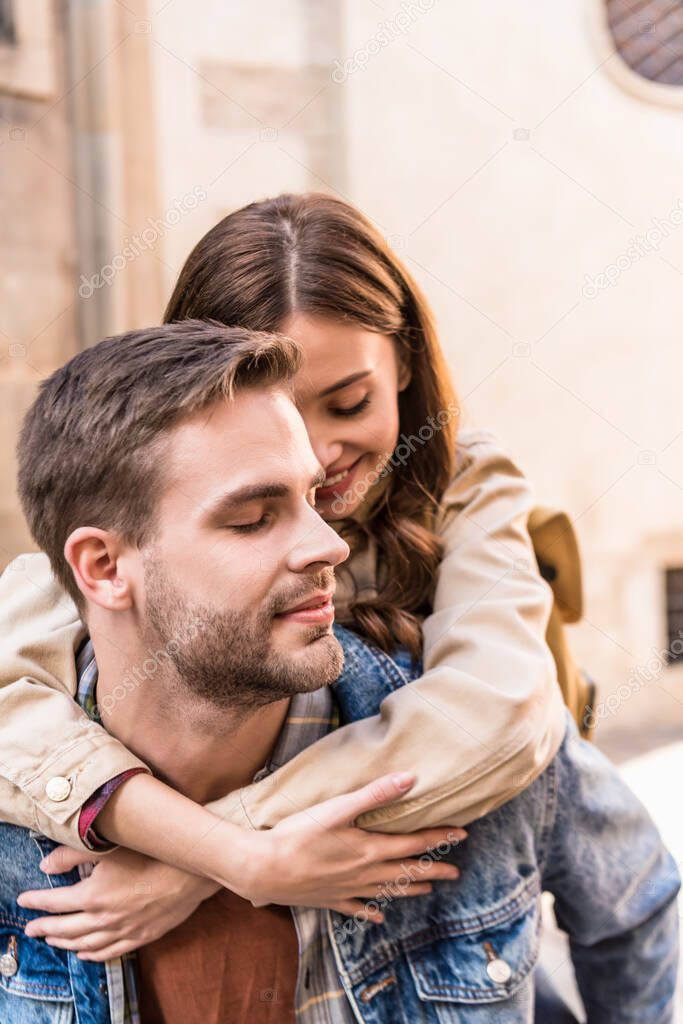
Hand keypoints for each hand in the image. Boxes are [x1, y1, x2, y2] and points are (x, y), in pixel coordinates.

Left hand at [18, 846, 217, 961]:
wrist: (192, 870)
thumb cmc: (153, 853)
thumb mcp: (110, 847)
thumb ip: (73, 855)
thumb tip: (45, 864)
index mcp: (94, 896)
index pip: (55, 903)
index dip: (37, 901)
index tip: (24, 900)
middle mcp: (105, 919)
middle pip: (66, 929)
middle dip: (45, 928)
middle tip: (31, 928)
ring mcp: (123, 931)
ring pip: (86, 945)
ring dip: (65, 944)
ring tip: (52, 941)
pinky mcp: (141, 936)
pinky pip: (110, 953)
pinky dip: (93, 956)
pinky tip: (84, 954)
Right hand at [226, 772, 465, 920]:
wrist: (265, 868)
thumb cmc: (300, 834)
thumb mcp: (338, 808)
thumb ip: (375, 794)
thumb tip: (409, 779)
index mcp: (369, 849)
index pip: (413, 843)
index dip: (439, 837)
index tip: (461, 834)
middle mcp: (364, 872)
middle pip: (406, 871)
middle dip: (433, 869)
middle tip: (455, 872)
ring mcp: (347, 889)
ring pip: (386, 890)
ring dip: (409, 888)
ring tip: (427, 889)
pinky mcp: (329, 899)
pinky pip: (356, 908)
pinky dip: (370, 911)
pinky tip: (377, 915)